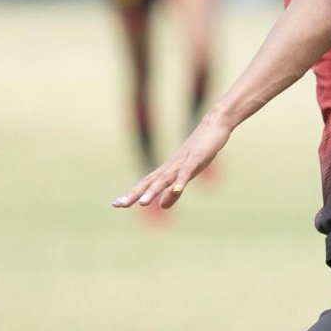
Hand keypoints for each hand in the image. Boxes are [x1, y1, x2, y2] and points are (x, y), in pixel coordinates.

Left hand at [112, 119, 230, 210]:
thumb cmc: (201, 149)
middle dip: (135, 194)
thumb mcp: (187, 174)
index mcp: (168, 170)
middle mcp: (171, 166)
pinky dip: (181, 182)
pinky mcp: (196, 158)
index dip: (132, 194)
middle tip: (119, 205)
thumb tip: (161, 206)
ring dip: (154, 191)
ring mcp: (182, 162)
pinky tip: (177, 190)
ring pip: (165, 179)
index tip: (116, 204)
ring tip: (143, 203)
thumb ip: (174, 191)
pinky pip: (187, 172)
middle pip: (150, 182)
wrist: (214, 124)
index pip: (146, 184)